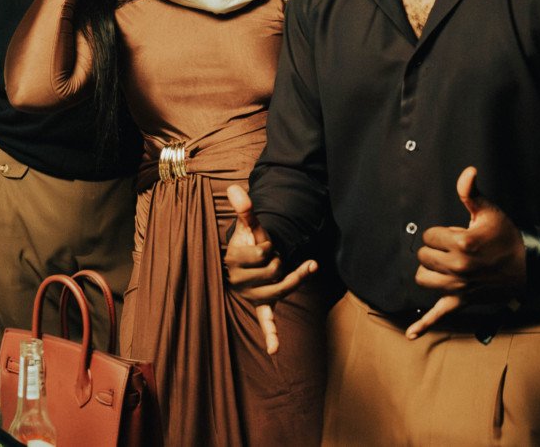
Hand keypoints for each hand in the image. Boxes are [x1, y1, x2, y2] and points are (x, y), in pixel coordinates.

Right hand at [223, 184, 317, 354]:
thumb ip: (245, 209)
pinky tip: (274, 349)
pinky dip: (270, 335)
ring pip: (279, 289)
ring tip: (307, 265)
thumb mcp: (248, 225)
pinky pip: (264, 322)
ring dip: (293, 277)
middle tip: (274, 256)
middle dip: (280, 258)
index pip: (263, 252)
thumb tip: (236, 189)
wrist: (247, 260)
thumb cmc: (248, 241)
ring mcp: (251, 295)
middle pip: (273, 270)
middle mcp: (239, 281)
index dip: (269, 244)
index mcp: (233, 261)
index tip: (264, 243)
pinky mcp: (262, 306)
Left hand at [406, 165, 525, 338]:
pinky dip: (424, 324)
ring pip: (423, 279)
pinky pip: (439, 315)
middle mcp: (457, 268)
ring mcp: (458, 288)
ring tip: (444, 265)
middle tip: (455, 248)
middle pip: (423, 256)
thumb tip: (467, 172)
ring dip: (429, 271)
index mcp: (461, 244)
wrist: (528, 265)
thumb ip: (471, 193)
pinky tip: (411, 333)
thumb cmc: (506, 236)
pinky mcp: (462, 301)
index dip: (440, 232)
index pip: (428, 235)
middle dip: (434, 249)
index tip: (458, 234)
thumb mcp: (489, 212)